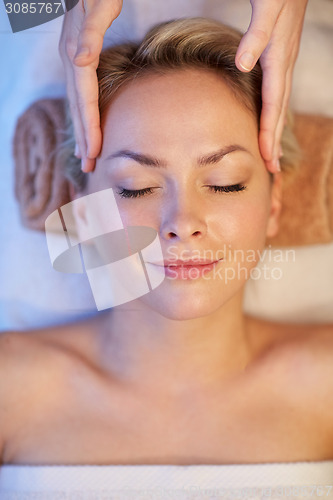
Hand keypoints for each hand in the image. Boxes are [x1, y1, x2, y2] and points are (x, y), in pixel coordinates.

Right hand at [59, 0, 122, 171]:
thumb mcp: (97, 6)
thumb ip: (90, 33)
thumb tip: (80, 61)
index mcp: (75, 54)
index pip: (84, 99)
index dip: (89, 127)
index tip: (94, 152)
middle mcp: (71, 59)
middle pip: (77, 107)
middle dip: (83, 138)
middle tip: (88, 167)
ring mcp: (72, 58)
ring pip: (76, 103)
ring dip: (80, 129)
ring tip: (83, 154)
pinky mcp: (77, 55)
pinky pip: (79, 93)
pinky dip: (82, 112)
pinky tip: (85, 121)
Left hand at [235, 0, 307, 172]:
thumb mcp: (267, 8)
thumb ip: (255, 36)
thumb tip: (243, 65)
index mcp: (279, 58)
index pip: (273, 104)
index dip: (268, 131)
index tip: (265, 156)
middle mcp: (284, 64)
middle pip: (279, 111)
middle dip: (274, 140)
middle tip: (271, 168)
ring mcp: (284, 60)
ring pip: (280, 103)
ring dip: (275, 129)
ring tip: (271, 152)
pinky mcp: (279, 55)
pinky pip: (277, 92)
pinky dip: (274, 111)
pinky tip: (269, 117)